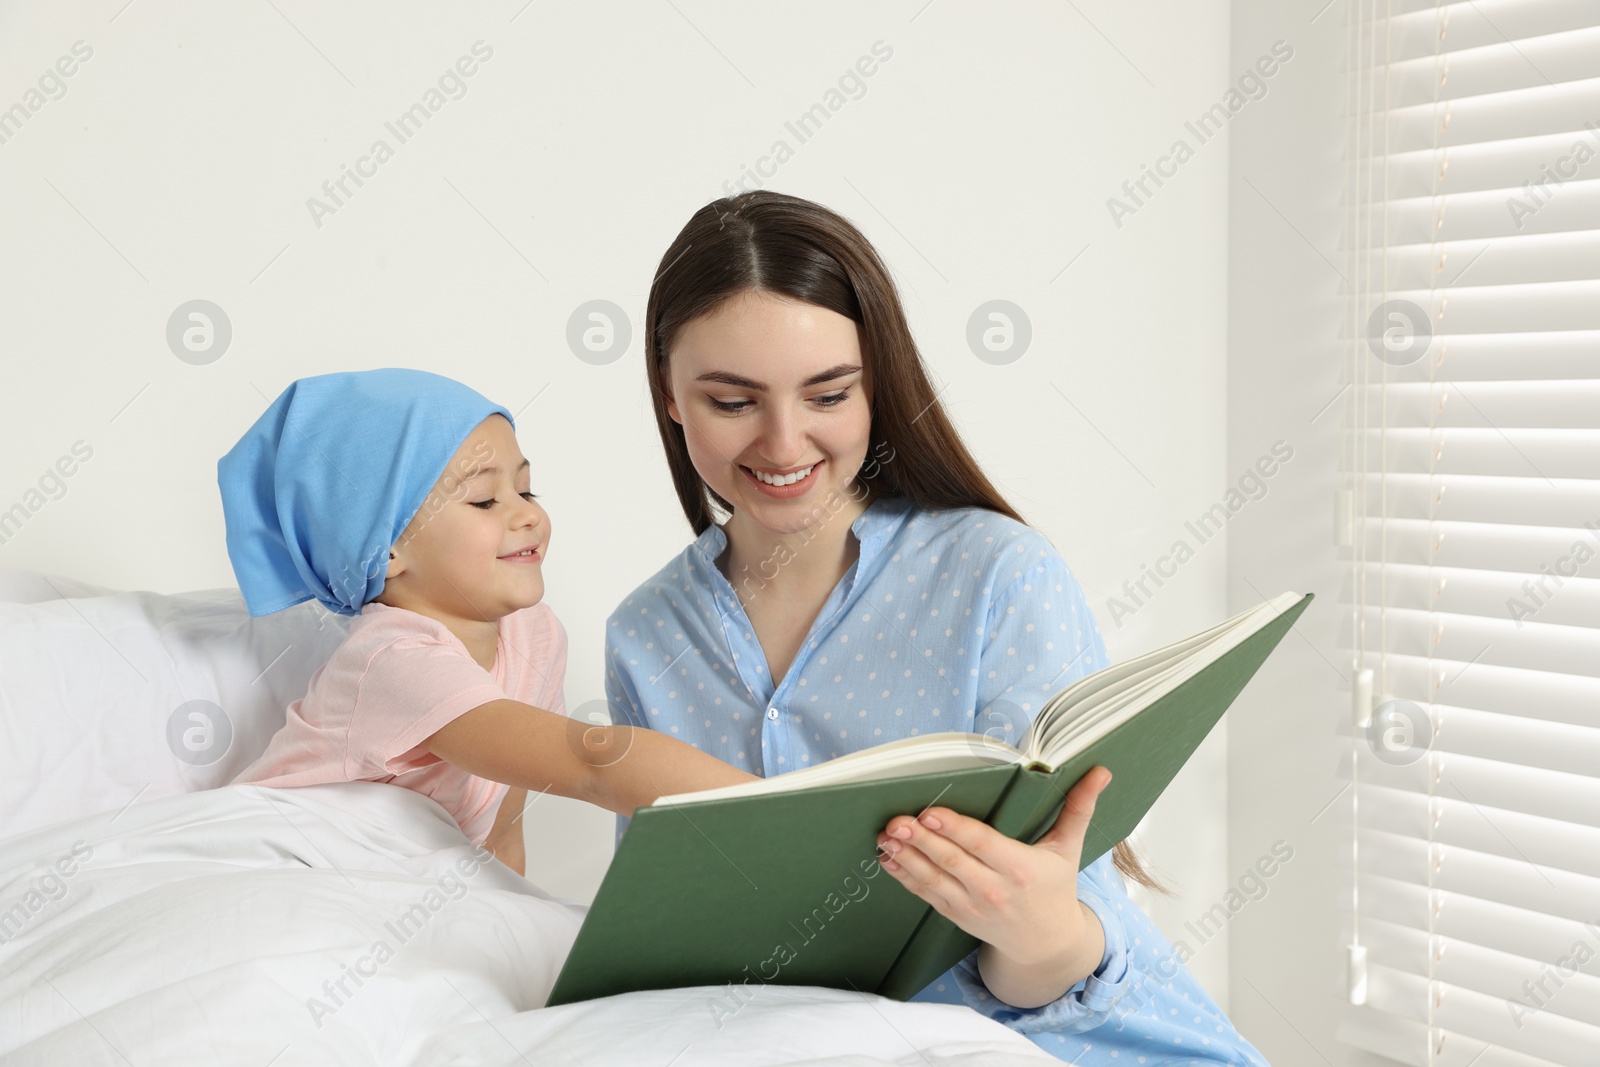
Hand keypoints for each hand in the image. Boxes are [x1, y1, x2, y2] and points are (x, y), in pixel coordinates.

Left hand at [875, 765, 1112, 1007]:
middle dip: (921, 840)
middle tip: (896, 821)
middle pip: (952, 861)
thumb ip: (1078, 808)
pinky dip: (905, 877)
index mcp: (1020, 868)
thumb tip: (1100, 771)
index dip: (954, 829)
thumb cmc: (1056, 888)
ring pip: (933, 879)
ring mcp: (971, 906)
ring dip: (906, 858)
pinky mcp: (956, 915)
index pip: (982, 844)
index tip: (929, 812)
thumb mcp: (1069, 848)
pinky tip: (888, 859)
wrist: (1046, 945)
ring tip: (885, 837)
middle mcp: (993, 890)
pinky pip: (926, 895)